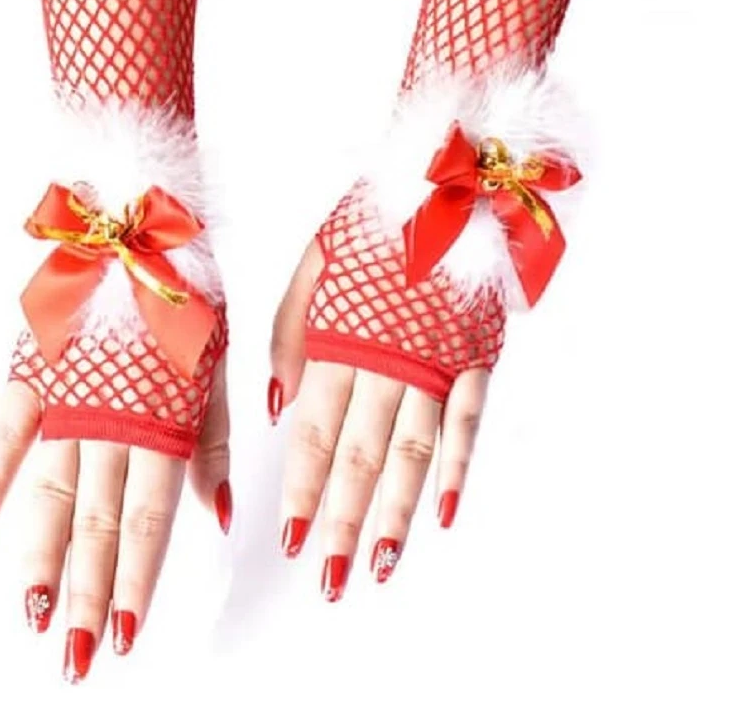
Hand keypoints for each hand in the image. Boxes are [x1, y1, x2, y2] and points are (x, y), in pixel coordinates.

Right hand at [0, 326, 229, 680]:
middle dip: (86, 594)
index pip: (145, 520)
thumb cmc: (187, 292)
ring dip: (40, 558)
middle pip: (94, 522)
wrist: (141, 222)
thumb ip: (214, 443)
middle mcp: (110, 418)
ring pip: (49, 493)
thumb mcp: (217, 364)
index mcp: (161, 420)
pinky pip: (2, 433)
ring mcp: (63, 396)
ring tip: (32, 615)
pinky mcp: (29, 370)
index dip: (133, 580)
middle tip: (74, 656)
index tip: (122, 632)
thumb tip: (219, 515)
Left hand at [267, 182, 499, 597]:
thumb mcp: (313, 262)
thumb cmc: (372, 218)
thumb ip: (289, 334)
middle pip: (359, 456)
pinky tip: (444, 514)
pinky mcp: (475, 354)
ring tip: (378, 565)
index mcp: (337, 337)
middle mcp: (385, 357)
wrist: (444, 176)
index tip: (291, 539)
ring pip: (411, 452)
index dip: (303, 489)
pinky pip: (467, 423)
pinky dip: (456, 470)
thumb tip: (280, 408)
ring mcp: (434, 359)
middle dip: (341, 522)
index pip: (314, 432)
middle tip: (330, 579)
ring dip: (393, 513)